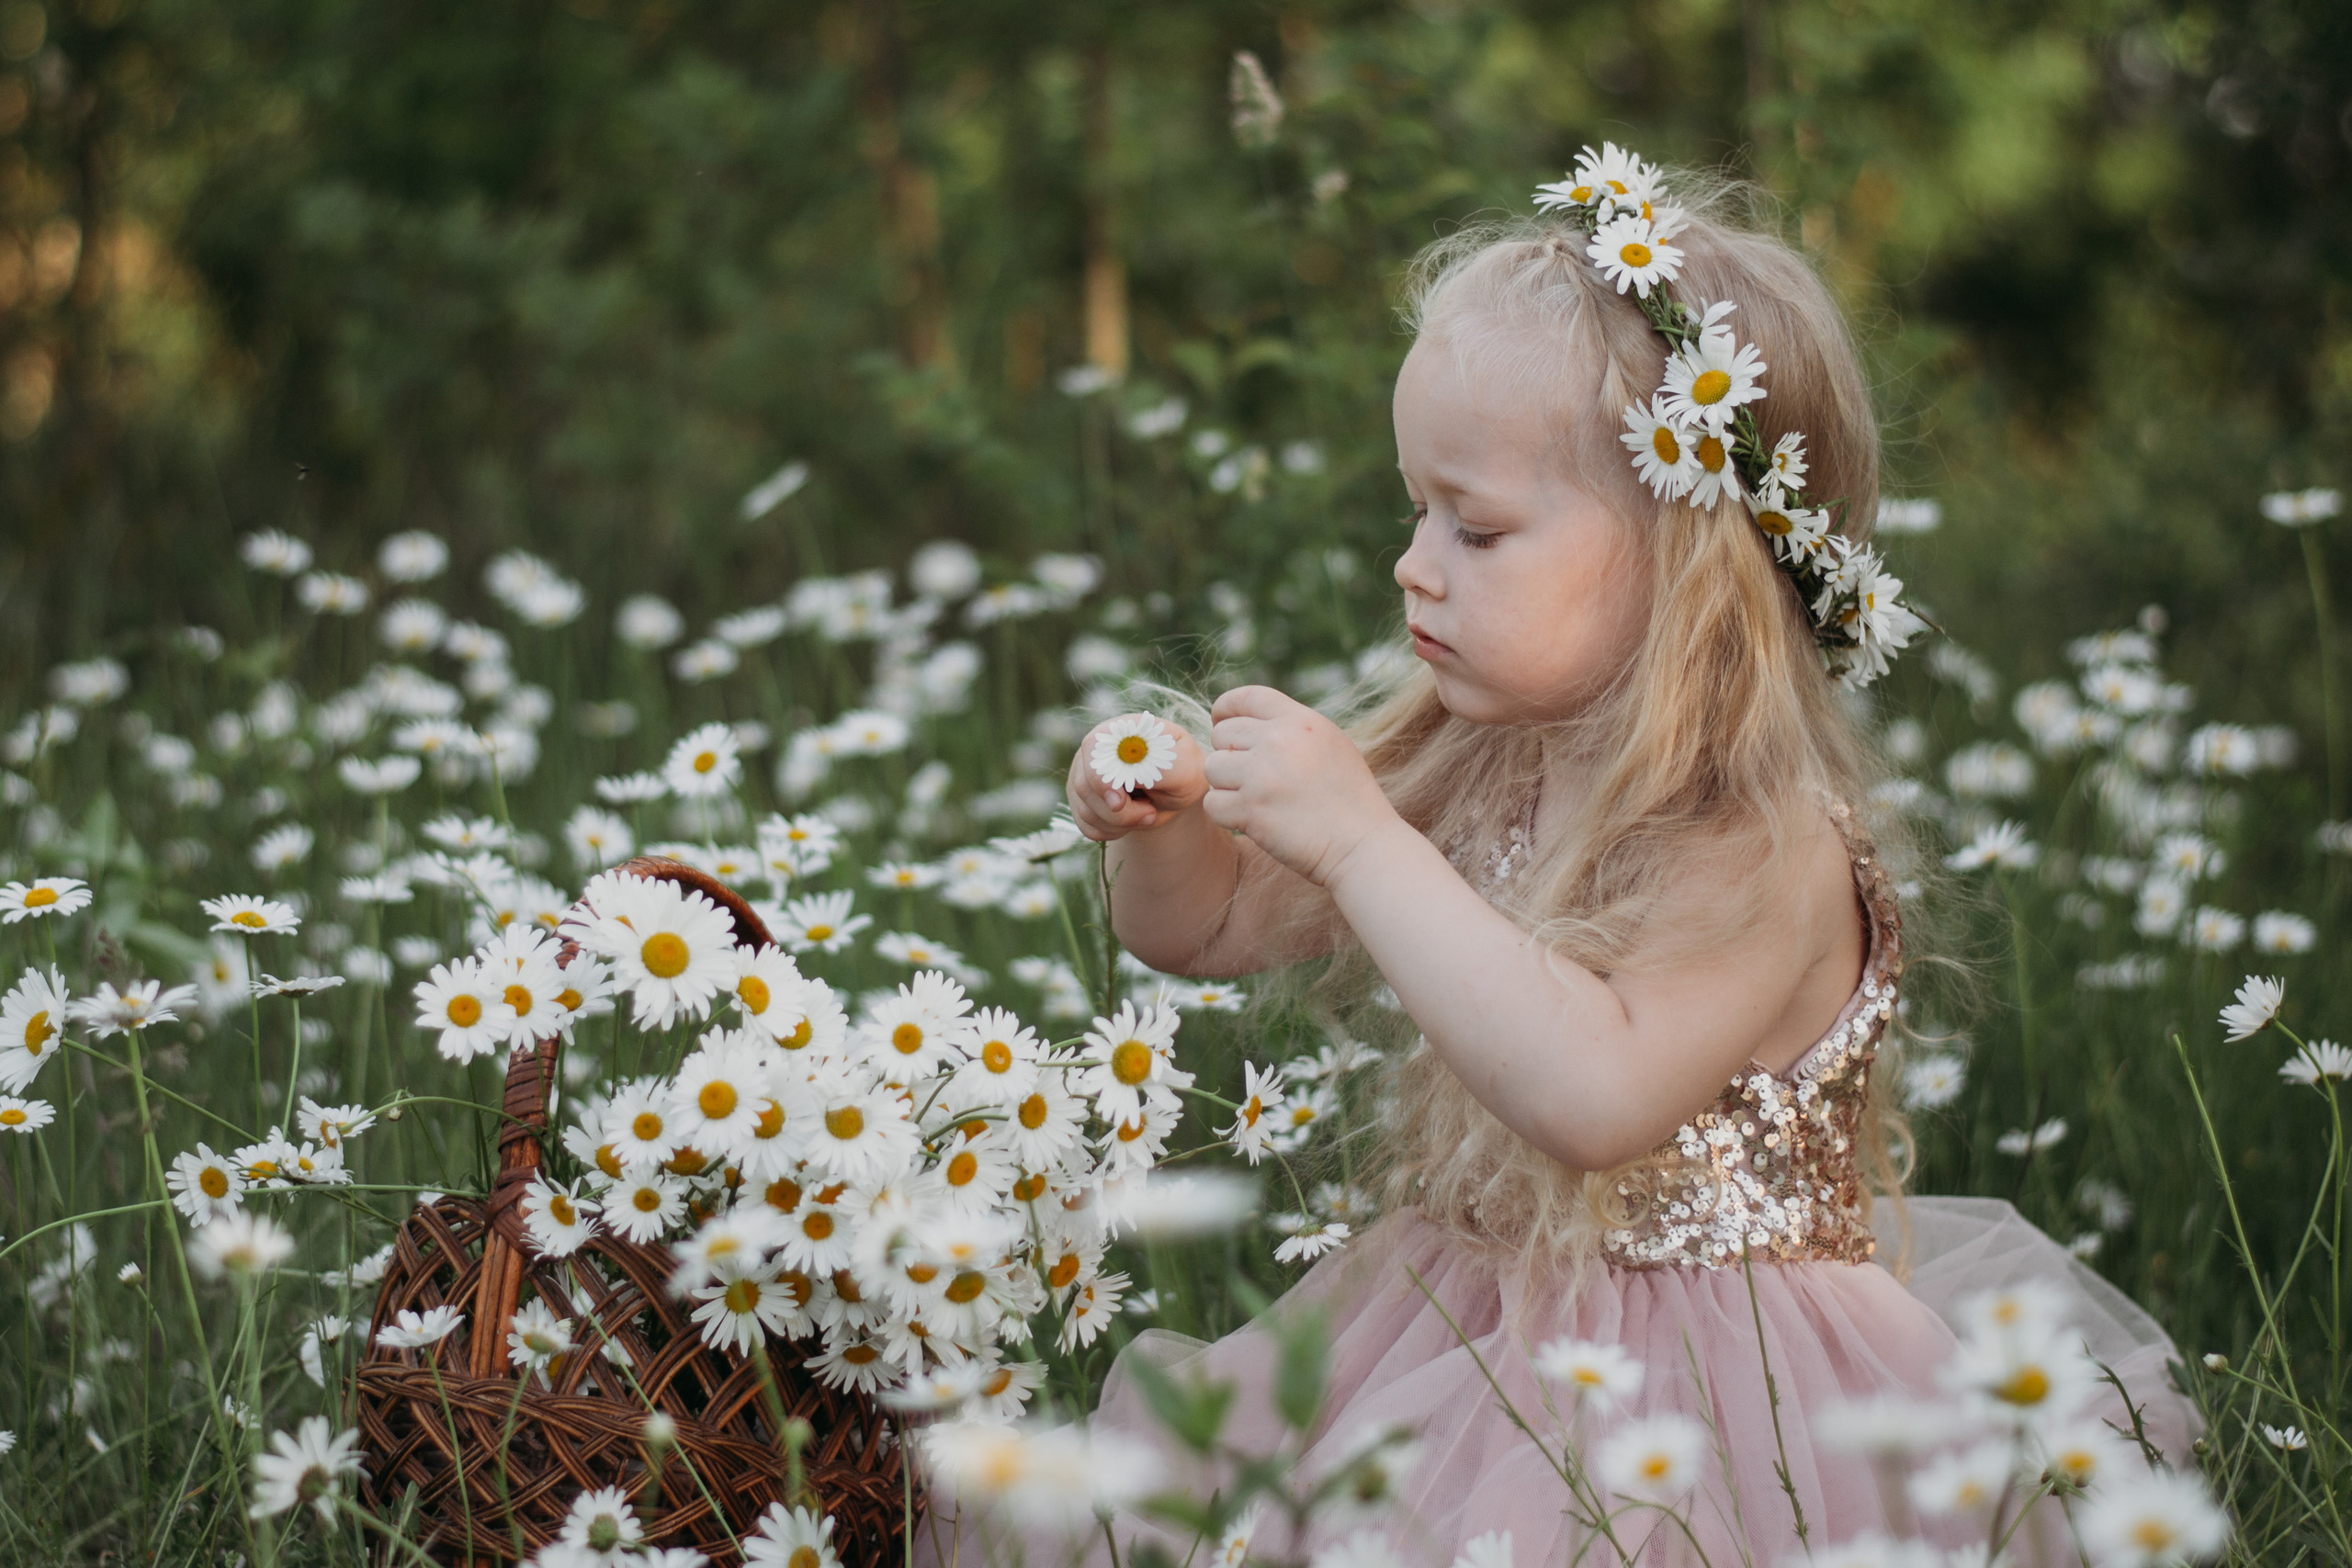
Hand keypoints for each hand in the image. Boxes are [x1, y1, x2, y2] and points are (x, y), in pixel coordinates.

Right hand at [1066, 715, 1209, 841]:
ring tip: (1147, 812)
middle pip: (1085, 786)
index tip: (1121, 803)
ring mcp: (1084, 776)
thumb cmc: (1184, 773)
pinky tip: (1131, 822)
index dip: (1102, 780)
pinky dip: (1111, 832)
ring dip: (1120, 823)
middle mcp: (1094, 751)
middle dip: (1120, 812)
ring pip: (1085, 810)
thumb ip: (1160, 769)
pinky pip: (1086, 826)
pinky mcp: (1082, 802)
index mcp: (1119, 732)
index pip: (1093, 750)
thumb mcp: (1185, 769)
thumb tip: (1130, 776)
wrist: (1178, 792)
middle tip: (1150, 813)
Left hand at [1203, 685, 1401, 885]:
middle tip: (1251, 779)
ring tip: (1256, 801)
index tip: (1220, 723)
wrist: (1364, 845)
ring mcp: (1263, 774)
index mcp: (1301, 721)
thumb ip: (1292, 730)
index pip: (1246, 697)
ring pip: (1213, 768)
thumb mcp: (1331, 745)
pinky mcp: (1251, 809)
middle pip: (1222, 734)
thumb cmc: (1350, 800)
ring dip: (1226, 787)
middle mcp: (1279, 740)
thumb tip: (1245, 724)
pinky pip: (1213, 804)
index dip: (1225, 709)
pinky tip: (1251, 821)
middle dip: (1230, 756)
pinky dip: (1226, 816)